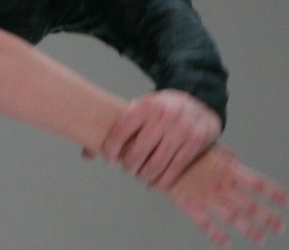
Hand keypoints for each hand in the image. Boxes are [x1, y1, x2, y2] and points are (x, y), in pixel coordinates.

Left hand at [101, 90, 221, 188]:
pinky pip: (173, 171)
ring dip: (144, 176)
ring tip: (141, 176)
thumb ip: (121, 126)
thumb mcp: (144, 107)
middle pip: (137, 152)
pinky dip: (162, 182)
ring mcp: (180, 130)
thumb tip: (87, 154)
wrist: (201, 105)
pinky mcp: (194, 144)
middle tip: (127, 168)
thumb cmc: (165, 109)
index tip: (109, 158)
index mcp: (146, 105)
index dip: (111, 149)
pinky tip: (156, 183)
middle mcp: (163, 116)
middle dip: (128, 165)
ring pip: (155, 165)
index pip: (121, 131)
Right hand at [168, 144, 288, 246]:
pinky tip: (225, 242)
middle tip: (280, 227)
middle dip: (266, 217)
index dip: (272, 193)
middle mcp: (218, 183)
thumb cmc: (181, 142)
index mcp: (226, 167)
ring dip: (247, 228)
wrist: (155, 146)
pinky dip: (215, 234)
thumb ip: (223, 156)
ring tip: (261, 239)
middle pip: (248, 204)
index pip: (256, 182)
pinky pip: (204, 222)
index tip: (287, 202)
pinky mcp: (188, 203)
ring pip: (231, 216)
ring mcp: (204, 195)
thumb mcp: (206, 143)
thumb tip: (236, 160)